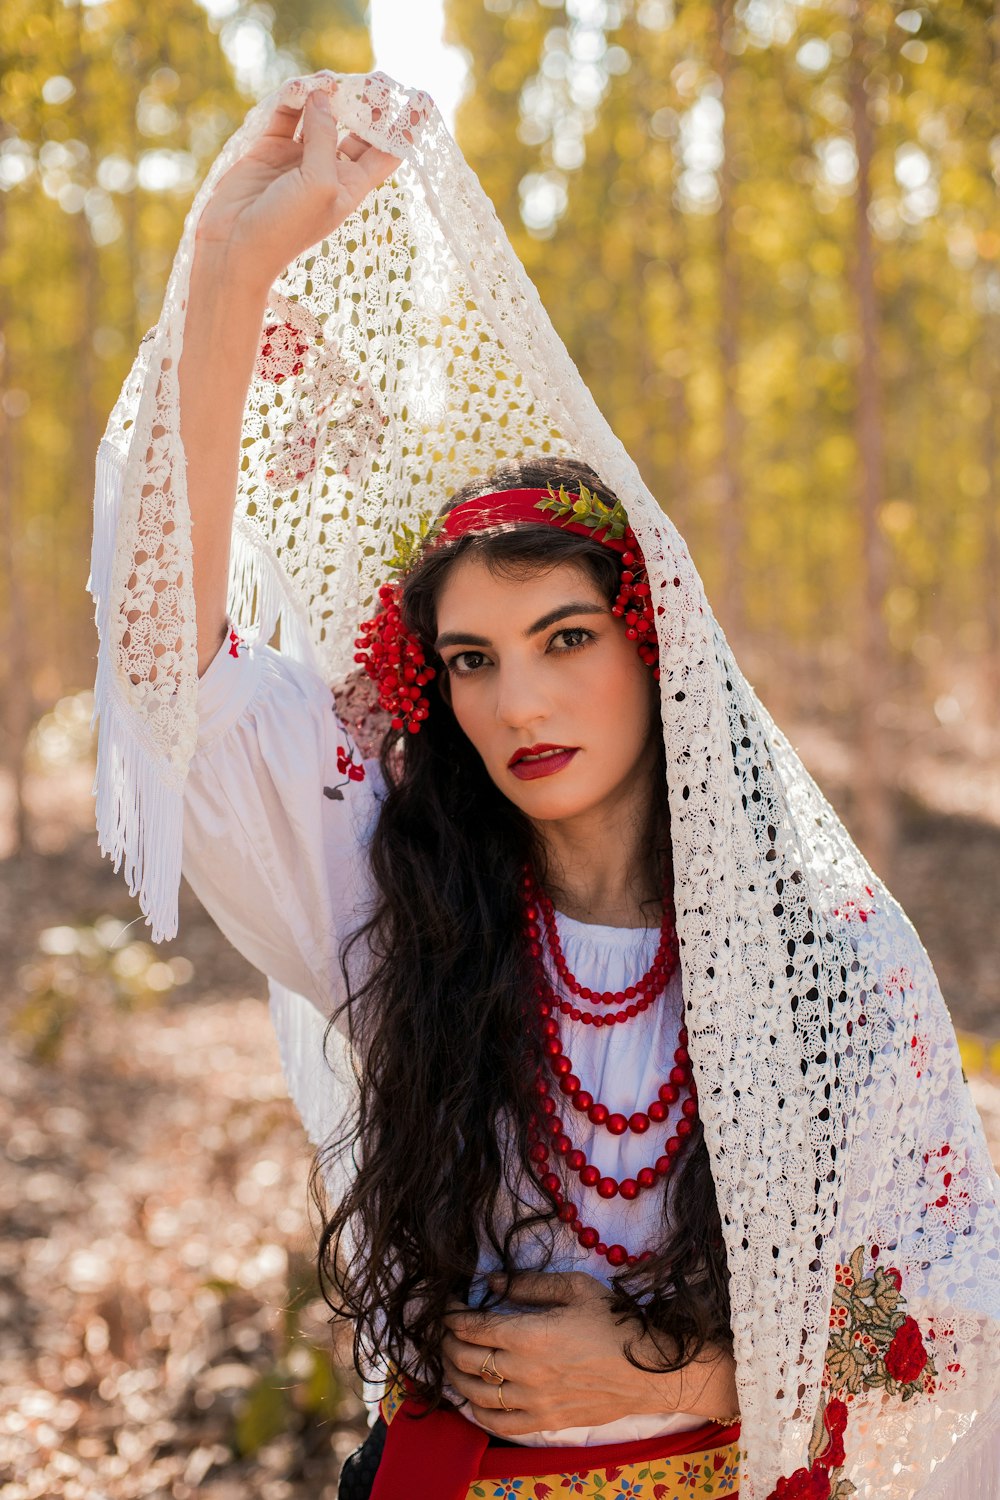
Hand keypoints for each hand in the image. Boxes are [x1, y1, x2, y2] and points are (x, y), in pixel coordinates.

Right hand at [194, 87, 400, 291]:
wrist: (234, 247)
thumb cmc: (286, 226)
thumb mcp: (319, 183)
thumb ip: (324, 136)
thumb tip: (322, 95)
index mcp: (351, 187)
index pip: (387, 155)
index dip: (405, 131)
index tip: (422, 102)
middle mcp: (329, 170)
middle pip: (358, 131)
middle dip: (368, 106)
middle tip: (377, 79)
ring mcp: (299, 158)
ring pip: (321, 116)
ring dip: (327, 96)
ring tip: (330, 79)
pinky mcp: (270, 148)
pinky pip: (287, 114)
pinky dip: (292, 98)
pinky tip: (298, 87)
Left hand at [441, 1270, 670, 1435]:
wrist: (647, 1368)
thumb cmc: (613, 1321)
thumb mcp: (573, 1287)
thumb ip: (528, 1284)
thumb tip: (491, 1282)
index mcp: (529, 1334)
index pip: (472, 1327)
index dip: (453, 1315)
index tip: (450, 1305)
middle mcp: (524, 1372)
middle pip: (465, 1360)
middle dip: (447, 1343)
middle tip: (447, 1331)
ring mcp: (533, 1401)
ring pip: (475, 1393)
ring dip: (454, 1376)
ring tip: (452, 1360)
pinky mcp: (545, 1421)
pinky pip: (499, 1424)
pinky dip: (477, 1412)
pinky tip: (472, 1399)